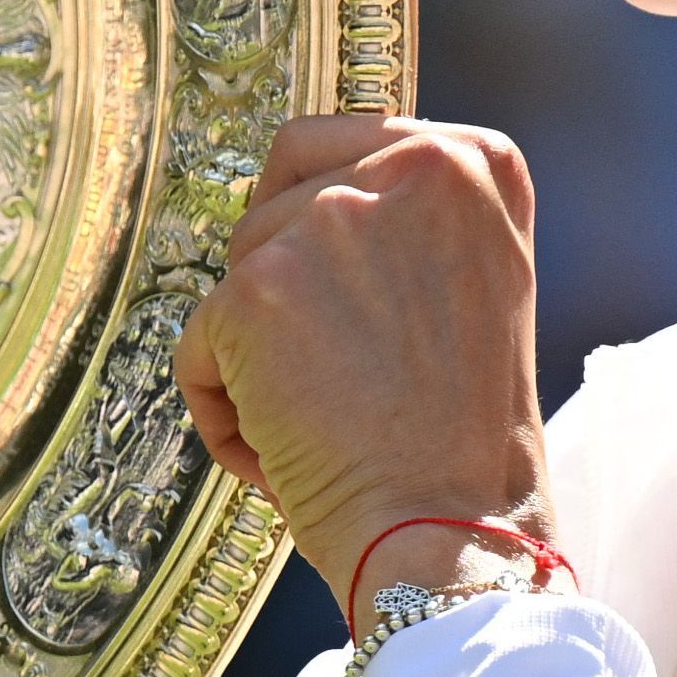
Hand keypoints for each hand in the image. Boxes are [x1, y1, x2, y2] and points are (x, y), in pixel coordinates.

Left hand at [171, 116, 553, 620]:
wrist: (453, 530)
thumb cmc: (464, 440)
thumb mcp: (476, 285)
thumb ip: (407, 218)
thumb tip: (300, 192)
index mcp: (473, 164)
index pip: (331, 146)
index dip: (315, 229)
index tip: (341, 306)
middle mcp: (407, 168)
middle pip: (275, 203)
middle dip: (287, 294)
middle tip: (346, 379)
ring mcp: (328, 223)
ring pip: (237, 272)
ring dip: (257, 352)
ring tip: (323, 422)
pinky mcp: (256, 288)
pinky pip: (200, 341)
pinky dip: (223, 405)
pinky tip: (282, 452)